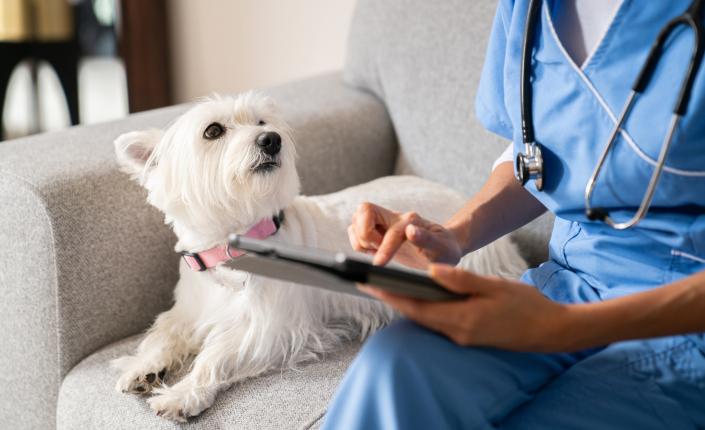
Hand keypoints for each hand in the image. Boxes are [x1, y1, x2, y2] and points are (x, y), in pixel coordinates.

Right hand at [347, 202, 462, 268]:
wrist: (443, 247)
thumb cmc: (444, 249)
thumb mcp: (441, 248)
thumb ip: (426, 239)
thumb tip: (411, 231)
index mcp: (410, 221)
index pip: (391, 230)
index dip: (384, 247)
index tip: (380, 263)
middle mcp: (394, 218)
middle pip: (364, 209)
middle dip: (365, 233)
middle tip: (377, 248)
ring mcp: (383, 223)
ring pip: (356, 221)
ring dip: (360, 239)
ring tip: (375, 251)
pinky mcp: (376, 232)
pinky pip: (355, 232)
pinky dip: (358, 243)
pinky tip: (373, 251)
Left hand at [359, 264, 574, 351]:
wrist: (551, 330)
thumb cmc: (526, 305)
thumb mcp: (495, 286)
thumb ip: (462, 280)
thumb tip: (431, 272)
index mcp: (461, 319)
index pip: (416, 307)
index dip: (389, 295)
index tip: (368, 283)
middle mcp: (457, 332)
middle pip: (415, 315)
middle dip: (390, 298)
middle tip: (366, 282)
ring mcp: (462, 337)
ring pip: (425, 319)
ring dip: (405, 304)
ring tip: (385, 285)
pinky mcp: (468, 336)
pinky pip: (437, 322)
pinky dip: (423, 309)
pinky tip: (417, 297)